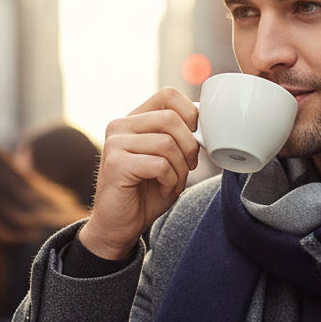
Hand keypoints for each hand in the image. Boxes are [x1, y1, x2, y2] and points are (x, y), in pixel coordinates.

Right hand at [79, 88, 199, 259]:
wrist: (119, 226)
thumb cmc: (146, 193)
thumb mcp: (169, 159)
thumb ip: (180, 137)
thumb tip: (205, 122)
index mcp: (133, 120)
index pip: (168, 95)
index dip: (190, 114)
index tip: (194, 139)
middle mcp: (120, 126)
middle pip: (171, 119)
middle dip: (189, 147)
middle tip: (188, 168)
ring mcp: (115, 143)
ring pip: (167, 143)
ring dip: (180, 169)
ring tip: (172, 182)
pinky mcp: (116, 164)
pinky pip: (159, 164)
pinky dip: (170, 180)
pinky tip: (163, 189)